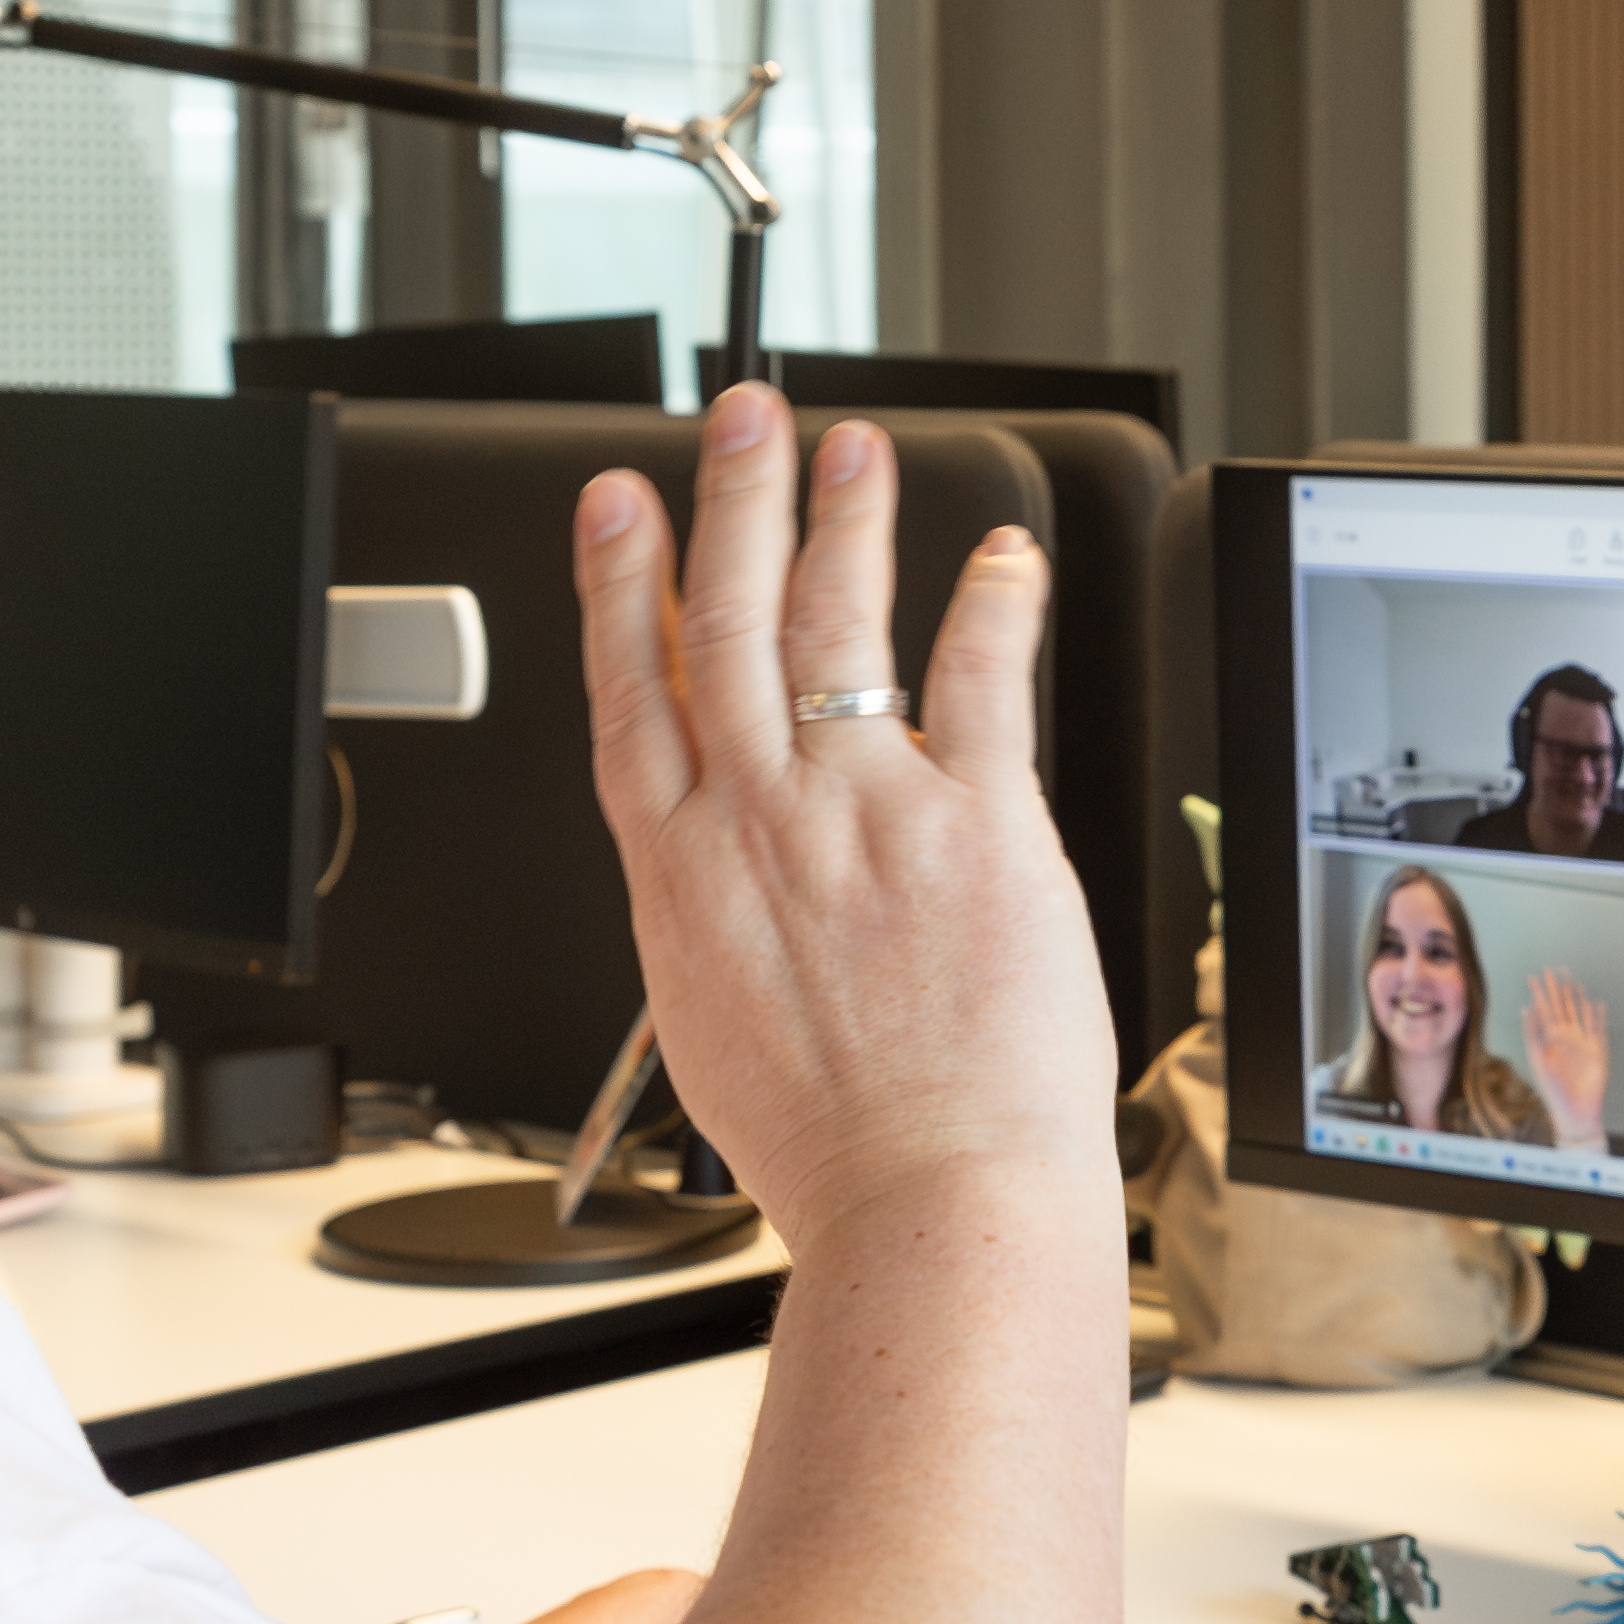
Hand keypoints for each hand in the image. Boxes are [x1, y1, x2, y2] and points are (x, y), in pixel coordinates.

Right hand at [574, 395, 1107, 1246]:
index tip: (619, 507)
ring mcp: (868, 812)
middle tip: (739, 419)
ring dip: (844, 518)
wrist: (931, 1204)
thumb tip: (725, 893)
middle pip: (727, 623)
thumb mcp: (716, 1036)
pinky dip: (993, 606)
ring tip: (852, 450)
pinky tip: (1003, 558)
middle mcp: (764, 824)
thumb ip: (716, 932)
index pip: (633, 694)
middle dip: (729, 502)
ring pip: (839, 624)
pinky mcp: (980, 824)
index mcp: (683, 878)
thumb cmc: (837, 1155)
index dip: (619, 583)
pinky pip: (983, 682)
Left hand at [1522, 968, 1610, 1146]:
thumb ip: (1532, 1034)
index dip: (1539, 993)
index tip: (1534, 976)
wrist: (1575, 1109)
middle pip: (1561, 1006)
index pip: (1543, 1010)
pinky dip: (1598, 1015)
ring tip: (1572, 979)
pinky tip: (1596, 1002)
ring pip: (1579, 1013)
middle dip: (1557, 988)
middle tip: (1552, 969)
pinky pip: (1598, 1028)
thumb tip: (1526, 1008)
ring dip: (1576, 997)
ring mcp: (1582, 1041)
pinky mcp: (1598, 1049)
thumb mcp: (1537, 1059)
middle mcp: (1565, 1037)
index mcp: (1549, 1039)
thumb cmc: (1553, 1088)